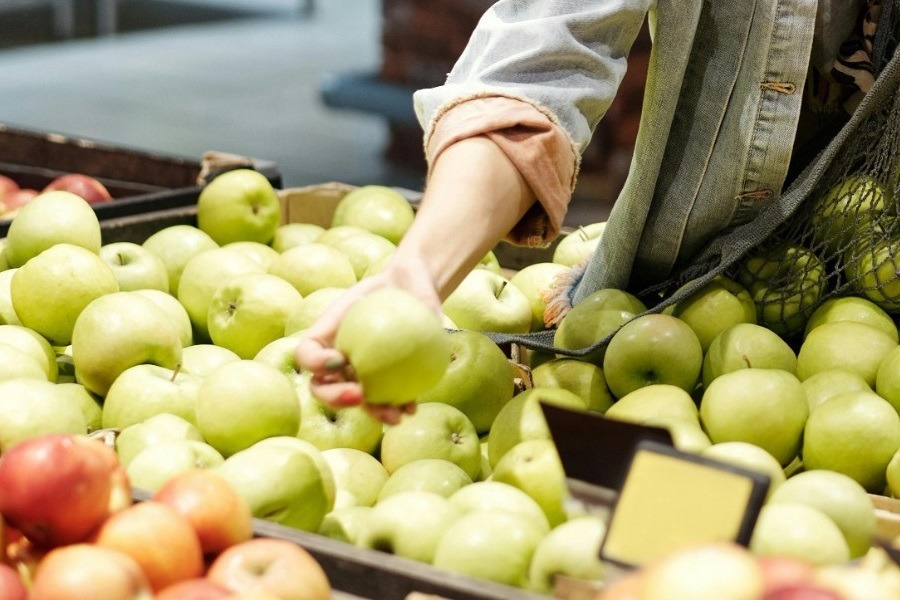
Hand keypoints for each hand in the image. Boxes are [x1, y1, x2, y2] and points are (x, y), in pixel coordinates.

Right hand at [294, 257, 441, 424]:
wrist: (409, 293)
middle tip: (358, 394)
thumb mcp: (374, 288)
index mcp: (324, 341)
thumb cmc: (385, 288)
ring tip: (394, 416)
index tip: (339, 360)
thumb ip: (370, 305)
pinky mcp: (384, 382)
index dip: (314, 364)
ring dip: (374, 413)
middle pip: (323, 389)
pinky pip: (387, 399)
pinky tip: (412, 409)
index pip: (306, 356)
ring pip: (358, 402)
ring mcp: (359, 376)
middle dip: (336, 398)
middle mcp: (336, 363)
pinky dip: (398, 407)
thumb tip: (392, 328)